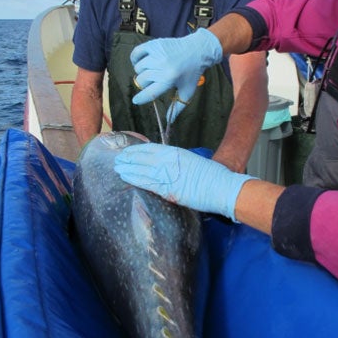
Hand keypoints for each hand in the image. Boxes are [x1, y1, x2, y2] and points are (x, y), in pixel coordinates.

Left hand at [114, 143, 253, 220]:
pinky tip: (125, 177)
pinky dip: (134, 179)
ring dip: (128, 168)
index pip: (151, 149)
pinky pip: (147, 182)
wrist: (221, 187)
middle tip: (117, 159)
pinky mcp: (168, 189)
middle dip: (129, 158)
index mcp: (176, 153)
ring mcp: (168, 174)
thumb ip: (179, 163)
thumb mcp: (193, 162)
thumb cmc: (212, 176)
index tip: (128, 151)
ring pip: (141, 169)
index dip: (138, 150)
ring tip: (116, 167)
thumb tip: (169, 167)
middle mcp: (169, 161)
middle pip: (143, 157)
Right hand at [130, 29, 222, 124]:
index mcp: (169, 79)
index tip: (136, 101)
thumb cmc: (192, 73)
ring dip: (141, 72)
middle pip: (142, 81)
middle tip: (151, 82)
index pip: (149, 92)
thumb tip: (169, 121)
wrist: (197, 50)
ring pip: (138, 68)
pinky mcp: (154, 44)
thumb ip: (177, 107)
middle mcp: (162, 66)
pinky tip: (140, 62)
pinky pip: (136, 53)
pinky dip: (135, 59)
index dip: (140, 99)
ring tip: (150, 71)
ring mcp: (157, 54)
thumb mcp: (187, 91)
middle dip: (144, 84)